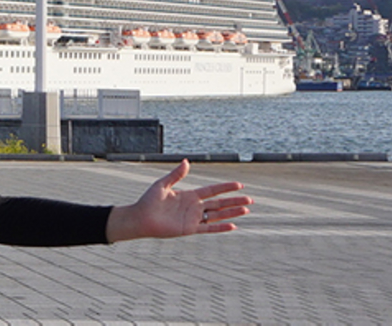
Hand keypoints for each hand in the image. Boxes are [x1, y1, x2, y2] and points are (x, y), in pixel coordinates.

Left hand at [106, 159, 252, 242]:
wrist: (140, 218)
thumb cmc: (148, 201)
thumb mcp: (162, 185)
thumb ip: (176, 175)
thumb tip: (186, 162)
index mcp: (189, 195)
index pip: (212, 190)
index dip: (225, 188)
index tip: (239, 185)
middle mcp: (194, 207)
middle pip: (219, 203)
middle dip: (234, 201)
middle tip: (250, 199)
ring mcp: (193, 218)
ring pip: (217, 215)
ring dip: (231, 213)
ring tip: (246, 210)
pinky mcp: (189, 229)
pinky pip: (208, 228)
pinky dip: (220, 227)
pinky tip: (233, 226)